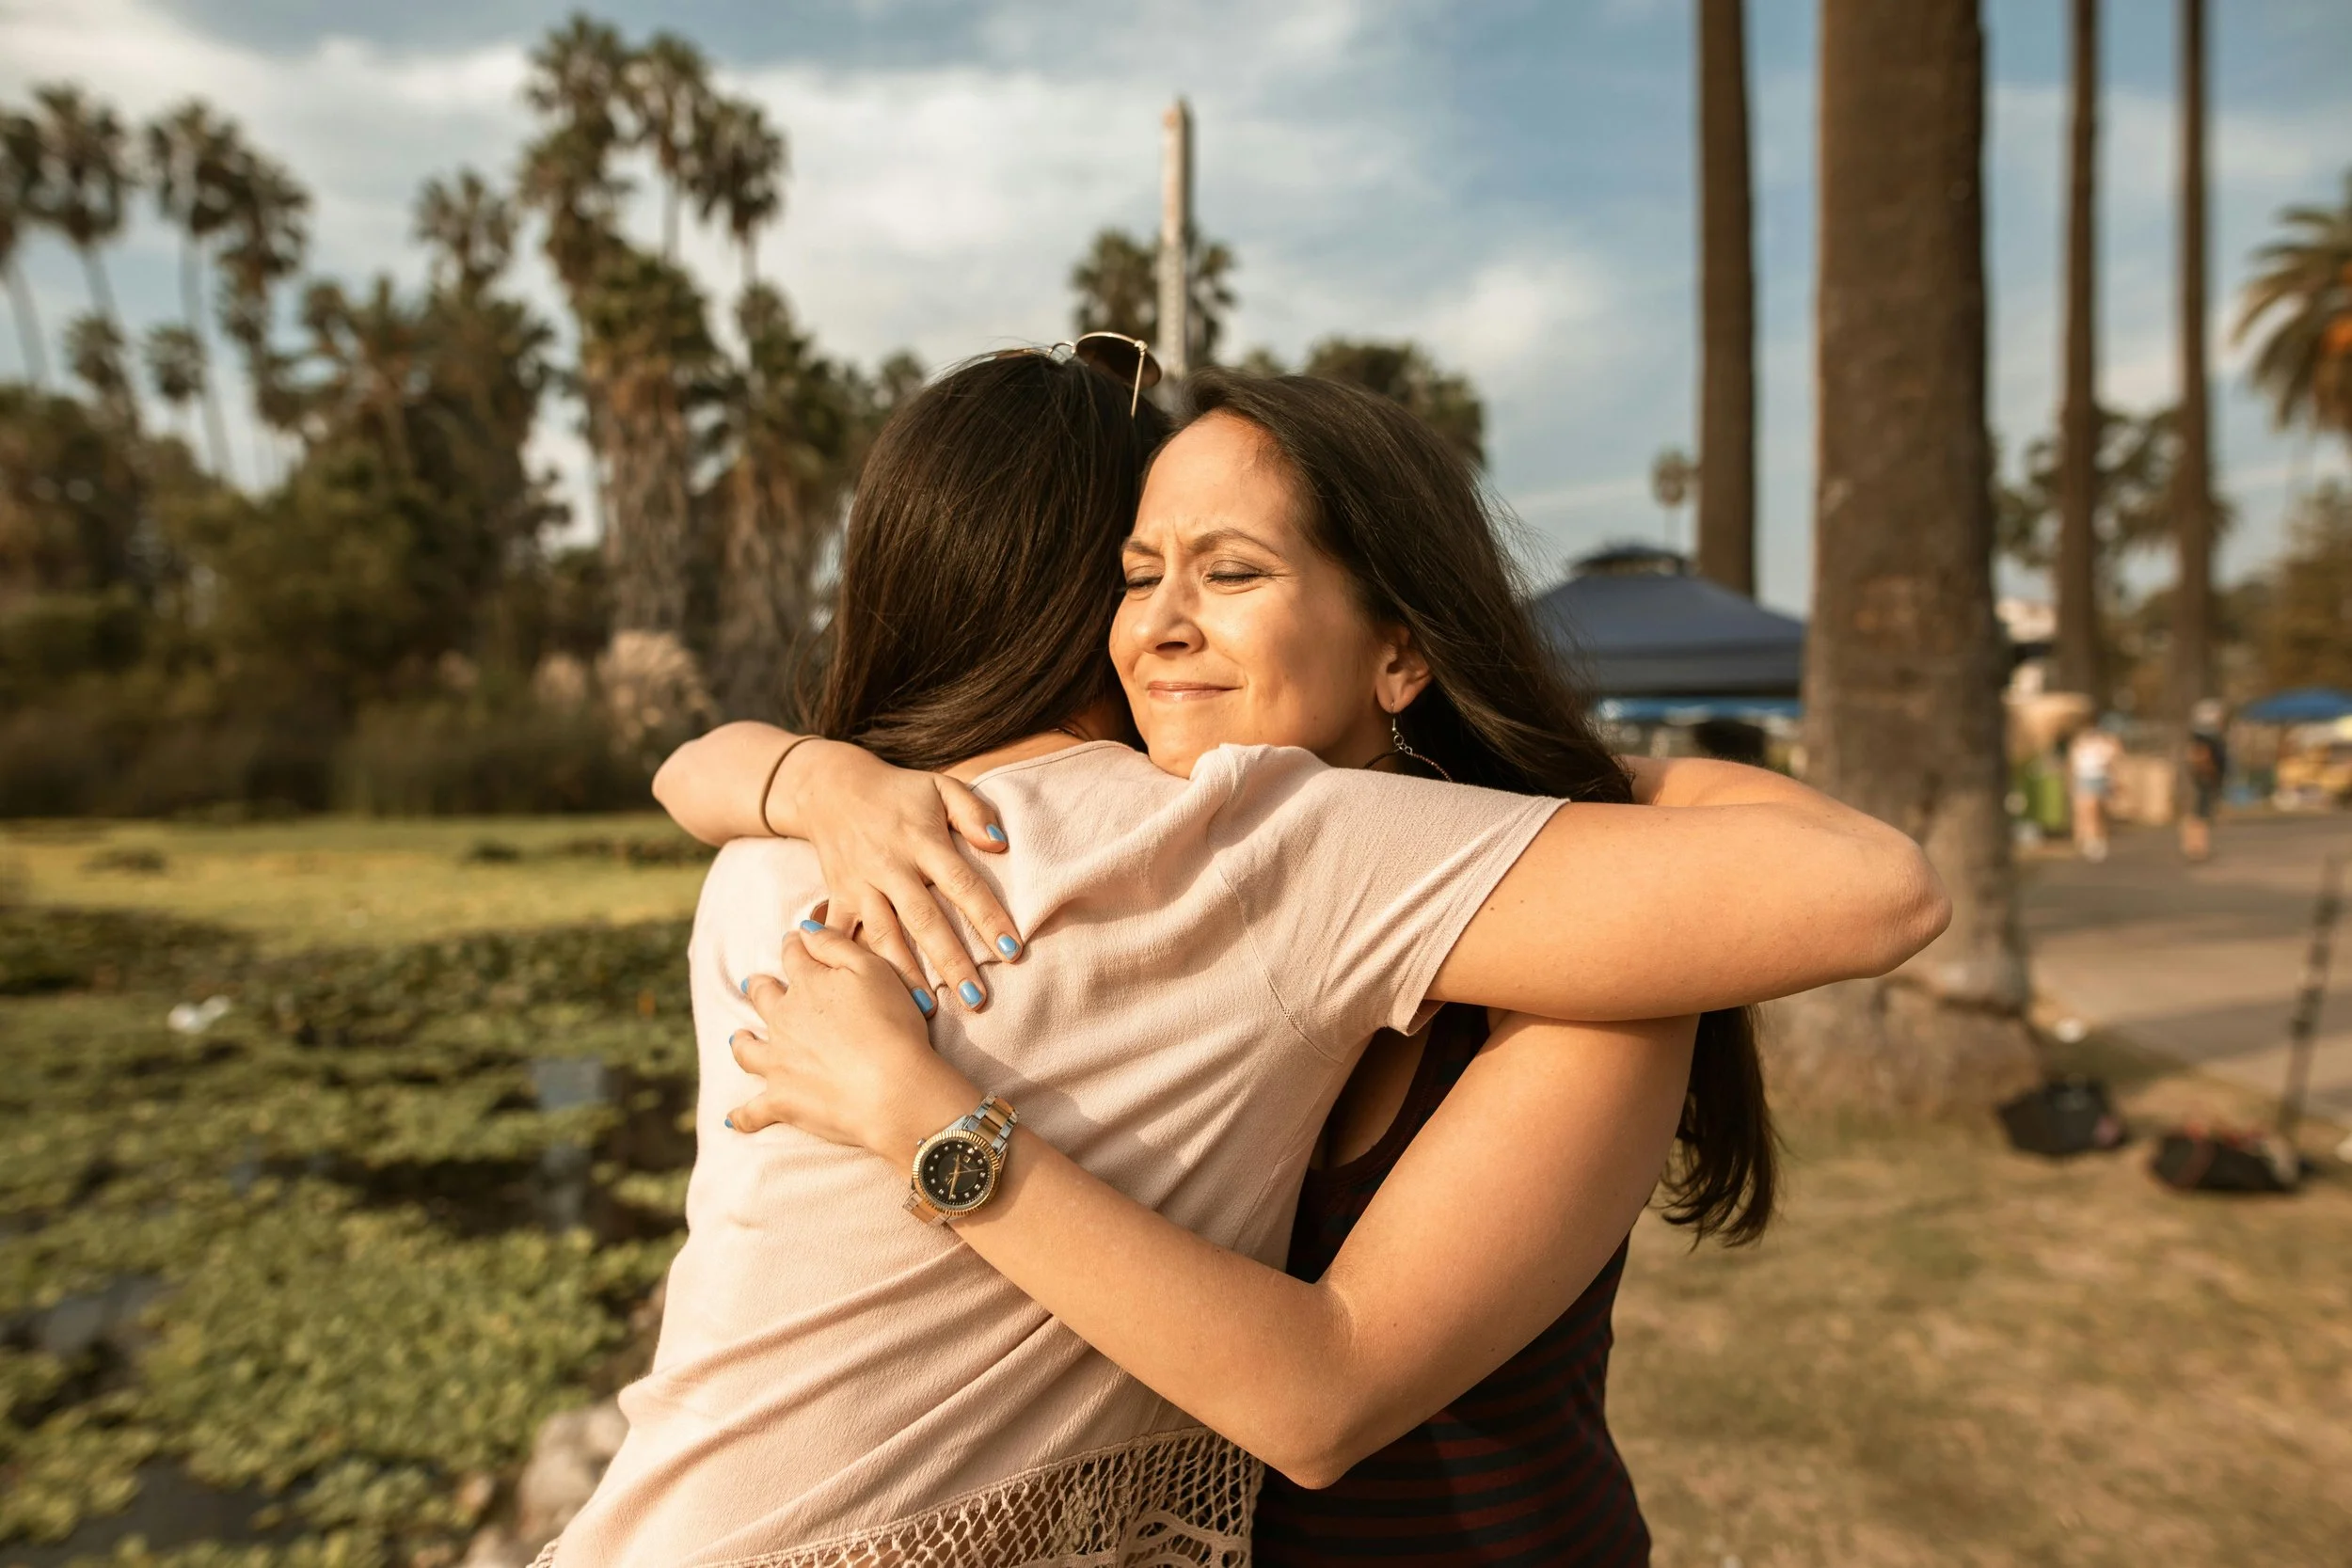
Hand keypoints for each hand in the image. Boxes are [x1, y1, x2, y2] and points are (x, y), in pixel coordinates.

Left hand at [727, 923, 979, 1159]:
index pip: (794, 955)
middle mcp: (784, 1020)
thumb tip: (804, 928)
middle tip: (758, 985)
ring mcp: (778, 1062)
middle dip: (760, 988)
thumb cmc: (892, 1026)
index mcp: (807, 984)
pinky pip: (752, 1112)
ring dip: (742, 1042)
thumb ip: (835, 944)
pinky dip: (742, 1116)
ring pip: (747, 1049)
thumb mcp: (874, 969)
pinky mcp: (781, 1102)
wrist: (894, 1089)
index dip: (795, 945)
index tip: (795, 941)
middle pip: (762, 997)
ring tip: (740, 1039)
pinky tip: (733, 1119)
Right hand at [778, 739, 1022, 1008]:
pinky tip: (870, 994)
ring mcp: (860, 885)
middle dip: (951, 961)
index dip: (987, 918)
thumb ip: (972, 811)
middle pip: (924, 920)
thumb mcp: (940, 787)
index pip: (962, 884)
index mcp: (922, 840)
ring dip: (906, 974)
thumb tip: (1000, 842)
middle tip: (976, 998)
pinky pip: (845, 937)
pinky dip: (854, 965)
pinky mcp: (837, 897)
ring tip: (929, 1010)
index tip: (1012, 951)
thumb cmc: (899, 793)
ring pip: (884, 936)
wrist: (830, 788)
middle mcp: (890, 866)